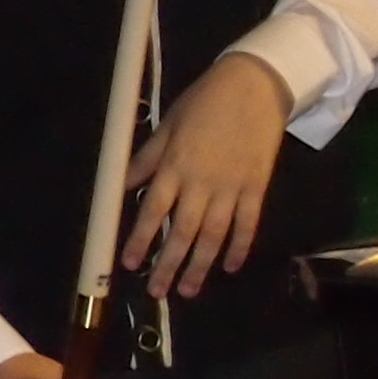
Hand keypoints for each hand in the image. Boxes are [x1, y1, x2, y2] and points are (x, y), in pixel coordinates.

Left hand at [121, 49, 293, 298]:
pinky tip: (230, 266)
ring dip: (201, 265)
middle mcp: (201, 182)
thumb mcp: (167, 126)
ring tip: (189, 290)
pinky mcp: (257, 186)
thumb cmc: (204, 104)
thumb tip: (120, 186)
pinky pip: (248, 223)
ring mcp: (232, 186)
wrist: (256, 86)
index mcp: (174, 167)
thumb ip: (145, 160)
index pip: (152, 211)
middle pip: (182, 231)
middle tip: (158, 292)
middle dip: (169, 264)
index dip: (140, 239)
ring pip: (214, 234)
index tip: (130, 264)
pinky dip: (240, 246)